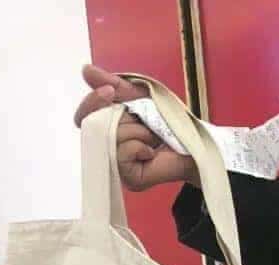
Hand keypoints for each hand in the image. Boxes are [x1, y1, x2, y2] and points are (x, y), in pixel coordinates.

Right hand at [74, 64, 198, 189]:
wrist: (194, 142)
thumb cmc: (168, 122)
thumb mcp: (139, 96)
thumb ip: (113, 84)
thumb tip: (86, 70)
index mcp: (107, 129)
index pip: (84, 116)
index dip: (92, 102)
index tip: (110, 91)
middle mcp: (108, 149)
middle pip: (97, 127)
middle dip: (124, 117)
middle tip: (143, 121)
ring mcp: (118, 166)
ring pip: (112, 139)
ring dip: (137, 131)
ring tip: (152, 137)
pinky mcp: (130, 179)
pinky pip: (122, 154)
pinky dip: (140, 146)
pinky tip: (152, 152)